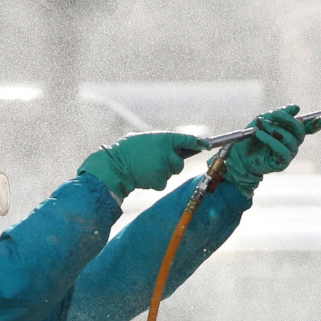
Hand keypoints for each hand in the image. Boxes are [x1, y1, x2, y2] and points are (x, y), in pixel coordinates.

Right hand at [79, 132, 209, 198]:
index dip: (197, 143)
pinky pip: (162, 182)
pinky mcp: (160, 181)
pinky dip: (155, 181)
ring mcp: (165, 168)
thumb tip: (167, 146)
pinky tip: (144, 175)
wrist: (115, 166)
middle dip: (172, 164)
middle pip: (179, 163)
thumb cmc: (125, 150)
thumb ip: (158, 142)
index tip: (205, 144)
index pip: (186, 140)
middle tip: (157, 162)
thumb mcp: (142, 138)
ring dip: (161, 172)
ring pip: (170, 173)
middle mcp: (167, 153)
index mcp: (164, 139)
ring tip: (145, 167)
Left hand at [220, 106, 320, 198]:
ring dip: (274, 129)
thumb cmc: (253, 137)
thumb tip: (295, 108)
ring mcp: (289, 154)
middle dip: (287, 119)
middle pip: (299, 130)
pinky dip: (269, 140)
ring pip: (289, 138)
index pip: (308, 127)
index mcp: (291, 132)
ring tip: (260, 125)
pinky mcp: (282, 163)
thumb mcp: (265, 121)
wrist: (240, 155)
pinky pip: (280, 149)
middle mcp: (293, 143)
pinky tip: (260, 135)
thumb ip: (279, 115)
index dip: (316, 123)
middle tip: (274, 114)